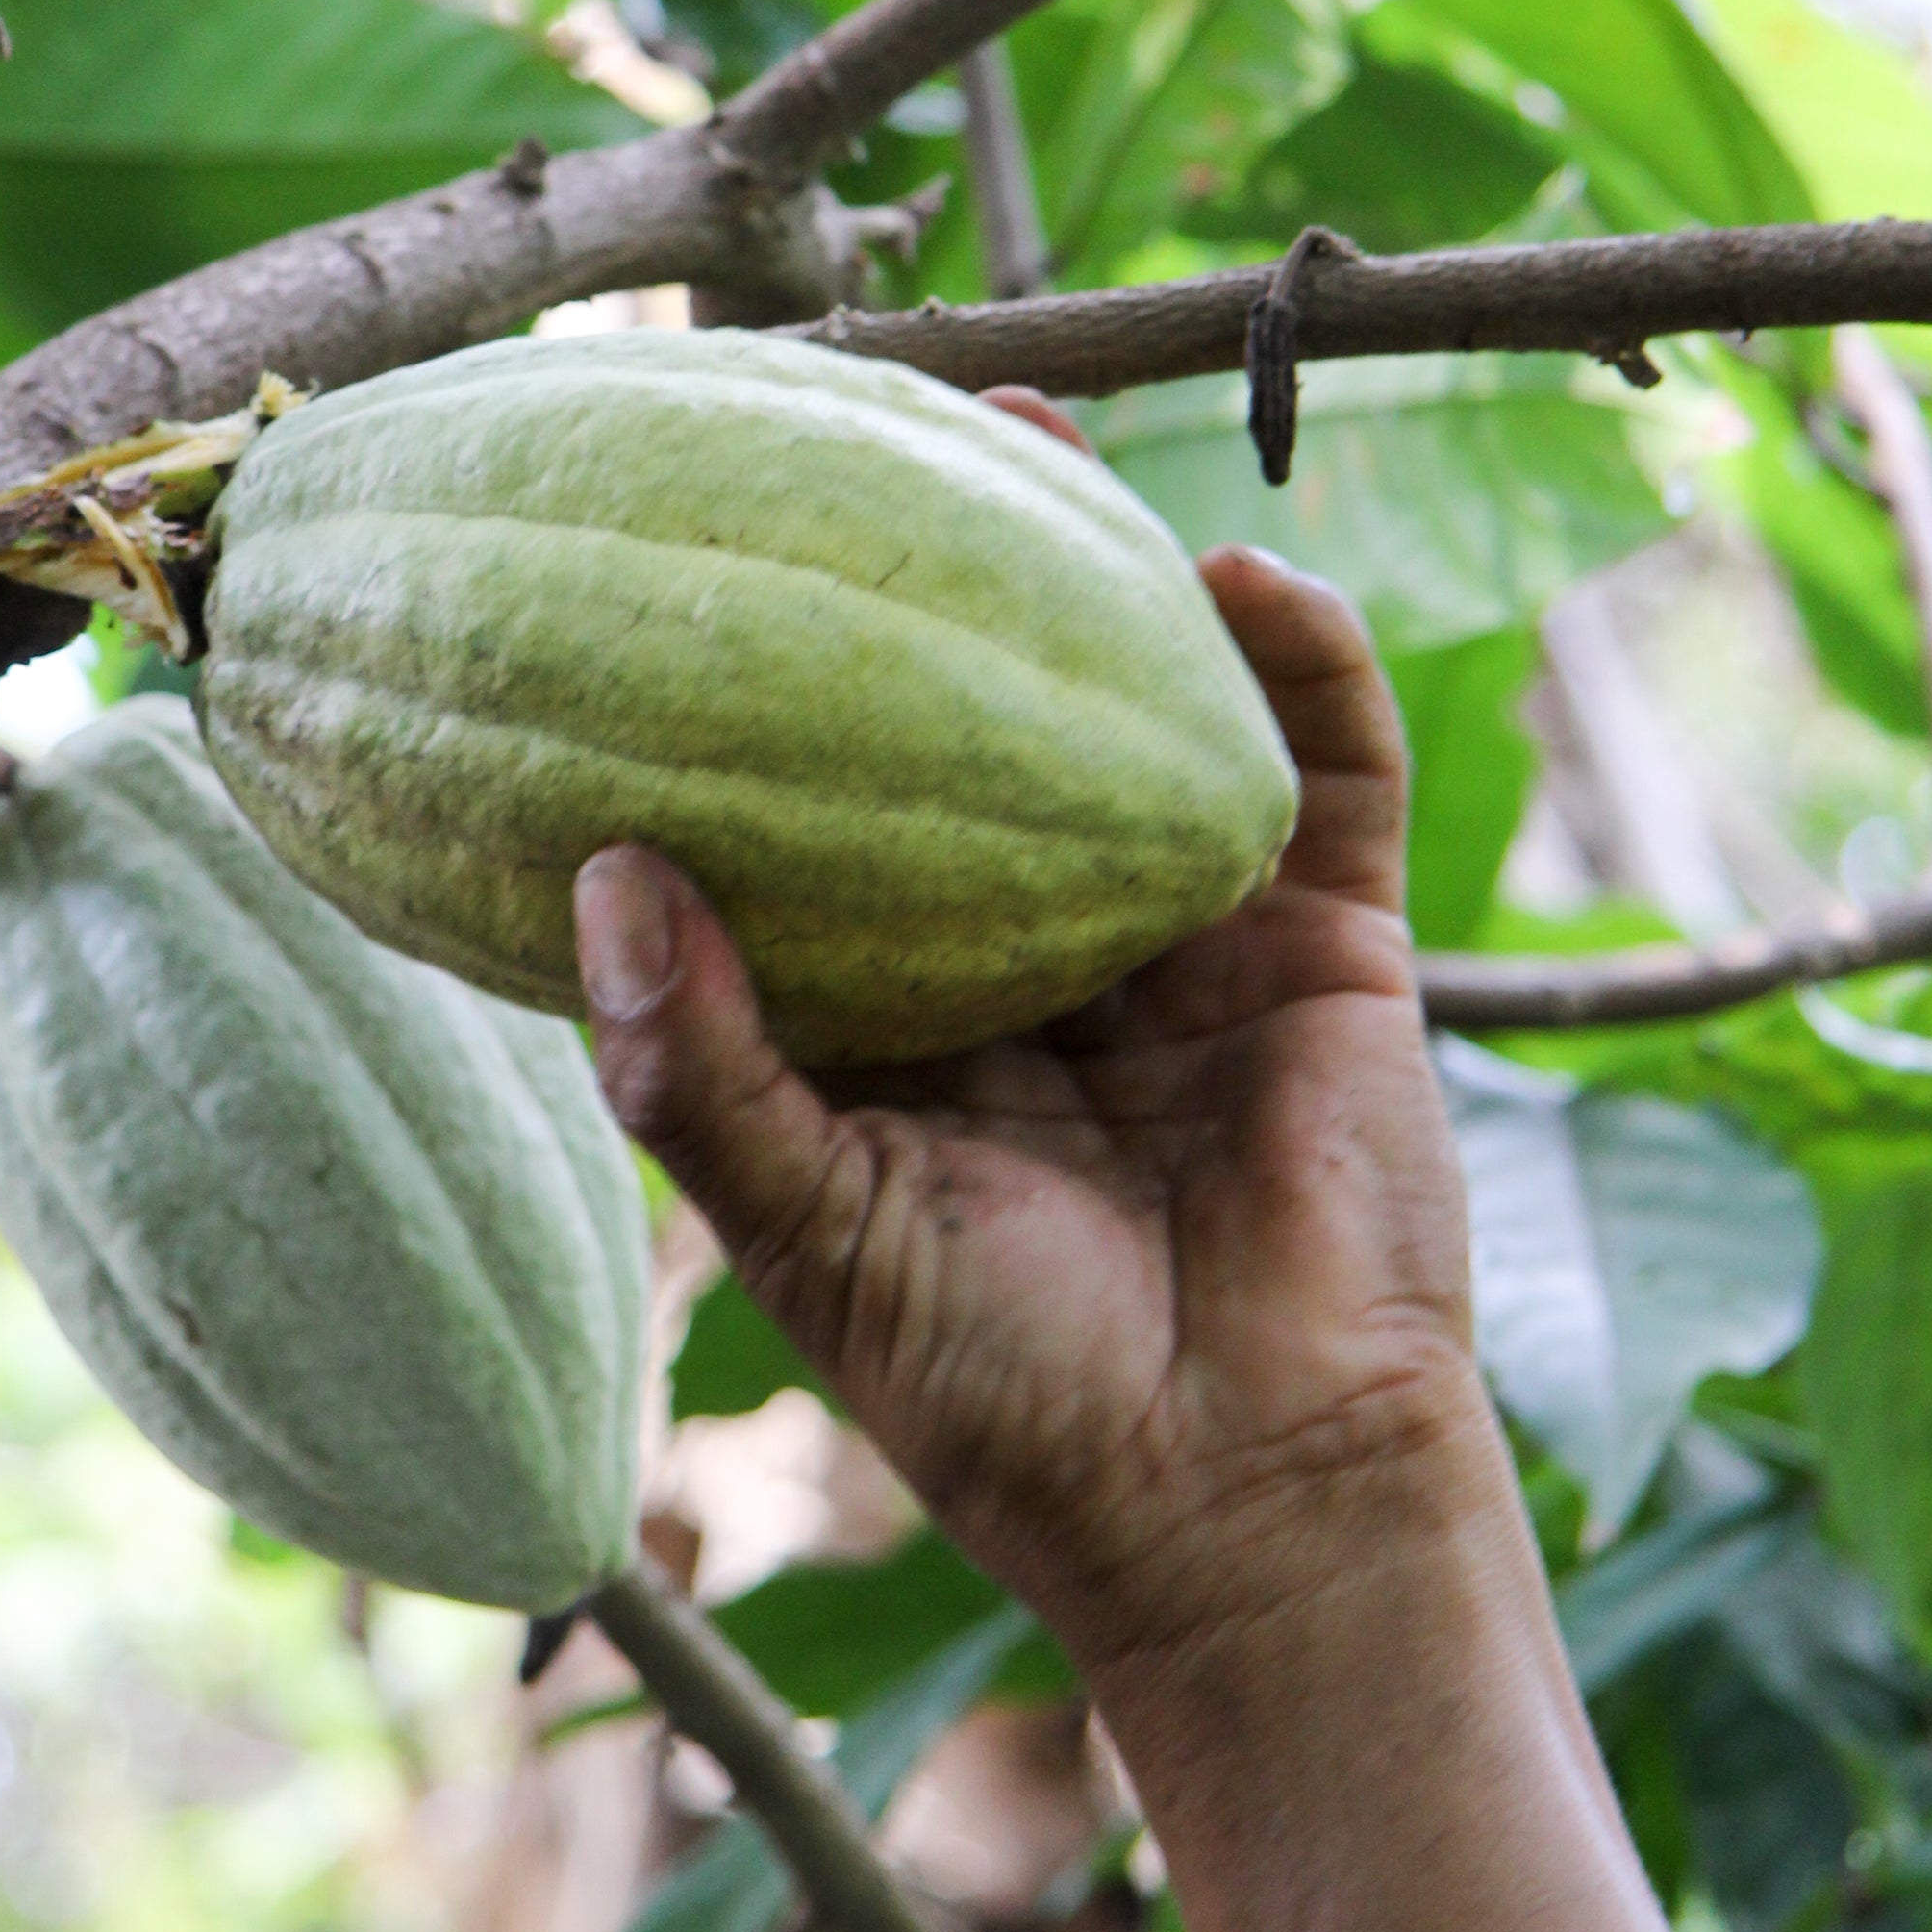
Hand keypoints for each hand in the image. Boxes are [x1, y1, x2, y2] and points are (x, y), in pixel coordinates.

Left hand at [571, 508, 1486, 1700]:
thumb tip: (601, 870)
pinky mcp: (1331, 949)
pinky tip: (1237, 568)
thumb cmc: (1011, 1403)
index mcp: (903, 1027)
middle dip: (922, 588)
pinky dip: (1299, 664)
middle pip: (972, 733)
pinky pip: (1326, 769)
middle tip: (844, 426)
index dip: (756, 698)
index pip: (815, 821)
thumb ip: (698, 1069)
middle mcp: (1039, 962)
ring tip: (1030, 427)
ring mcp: (1191, 946)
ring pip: (1142, 719)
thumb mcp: (815, 1234)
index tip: (678, 553)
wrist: (1252, 1505)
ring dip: (1103, 572)